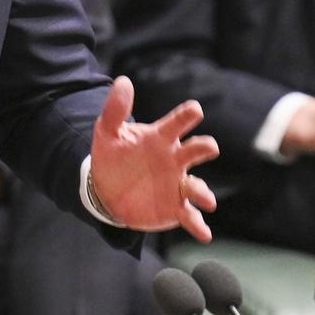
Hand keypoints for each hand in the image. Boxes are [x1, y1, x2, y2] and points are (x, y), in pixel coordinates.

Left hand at [89, 76, 218, 242]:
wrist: (106, 189)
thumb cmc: (112, 156)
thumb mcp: (107, 132)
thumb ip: (115, 109)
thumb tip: (123, 81)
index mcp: (161, 138)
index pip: (178, 122)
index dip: (187, 115)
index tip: (195, 110)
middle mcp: (175, 159)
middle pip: (197, 149)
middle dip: (205, 147)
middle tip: (208, 146)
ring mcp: (177, 184)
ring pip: (198, 187)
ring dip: (203, 192)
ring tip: (205, 199)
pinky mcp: (175, 208)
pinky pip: (191, 217)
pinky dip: (199, 225)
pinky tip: (205, 233)